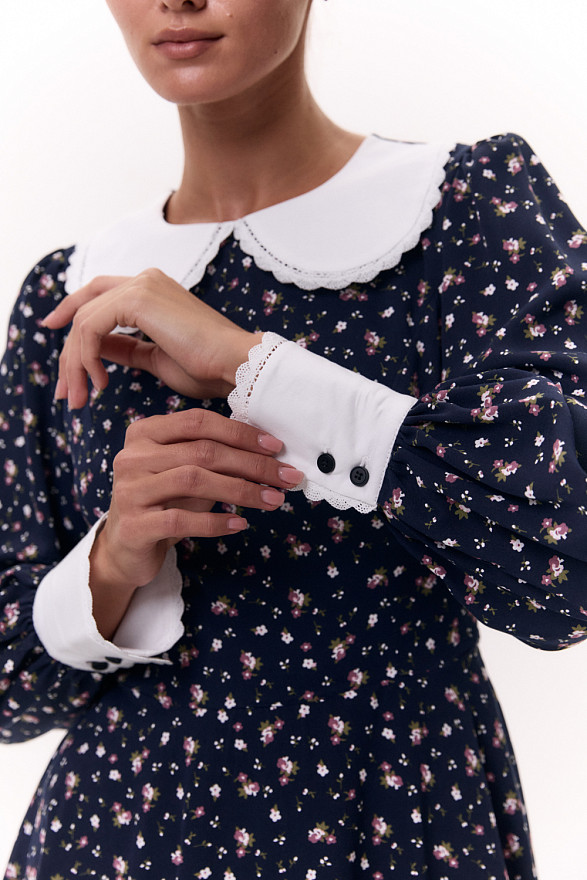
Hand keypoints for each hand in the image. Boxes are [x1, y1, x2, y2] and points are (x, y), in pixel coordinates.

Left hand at [42, 269, 259, 407]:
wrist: (235, 365)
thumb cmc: (208, 368)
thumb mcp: (155, 358)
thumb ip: (125, 348)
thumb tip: (94, 348)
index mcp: (153, 289)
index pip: (99, 293)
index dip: (72, 311)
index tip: (53, 333)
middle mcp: (145, 279)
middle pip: (85, 307)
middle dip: (68, 352)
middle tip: (65, 391)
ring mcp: (142, 285)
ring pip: (83, 320)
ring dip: (75, 363)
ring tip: (80, 396)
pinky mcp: (139, 298)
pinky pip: (91, 327)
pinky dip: (86, 357)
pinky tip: (100, 382)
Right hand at [89, 409, 302, 638]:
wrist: (126, 548)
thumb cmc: (164, 503)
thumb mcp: (187, 473)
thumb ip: (215, 458)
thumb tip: (269, 453)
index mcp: (144, 432)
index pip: (199, 421)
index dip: (240, 433)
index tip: (276, 447)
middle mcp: (132, 457)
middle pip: (202, 451)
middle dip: (252, 463)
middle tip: (286, 477)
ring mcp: (129, 491)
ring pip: (194, 481)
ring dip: (242, 490)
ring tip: (273, 500)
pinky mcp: (134, 526)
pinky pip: (182, 520)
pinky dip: (216, 521)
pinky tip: (240, 523)